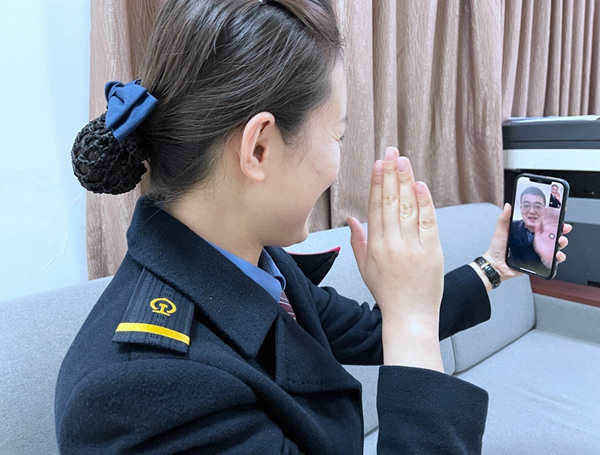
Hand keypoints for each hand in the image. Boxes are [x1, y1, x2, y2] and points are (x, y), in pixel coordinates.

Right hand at [347, 147, 443, 370]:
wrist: (410, 316)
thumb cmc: (387, 293)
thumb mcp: (365, 267)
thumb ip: (358, 241)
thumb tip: (351, 219)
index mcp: (375, 246)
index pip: (374, 207)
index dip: (376, 183)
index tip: (378, 164)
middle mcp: (392, 244)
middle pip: (389, 202)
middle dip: (390, 174)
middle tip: (391, 152)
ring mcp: (412, 247)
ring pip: (407, 208)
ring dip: (406, 181)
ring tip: (404, 161)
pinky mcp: (432, 252)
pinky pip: (428, 223)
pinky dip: (425, 203)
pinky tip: (420, 185)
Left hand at [482, 203, 571, 282]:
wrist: (496, 265)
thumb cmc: (497, 249)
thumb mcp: (501, 231)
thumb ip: (504, 219)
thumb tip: (507, 206)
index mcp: (527, 233)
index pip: (543, 225)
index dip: (553, 221)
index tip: (559, 217)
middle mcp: (534, 241)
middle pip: (552, 235)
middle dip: (561, 231)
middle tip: (564, 229)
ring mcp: (537, 252)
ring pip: (555, 247)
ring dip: (562, 244)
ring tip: (560, 242)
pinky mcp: (538, 262)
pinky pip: (551, 261)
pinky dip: (557, 258)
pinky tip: (556, 256)